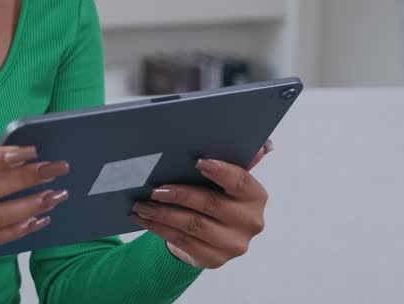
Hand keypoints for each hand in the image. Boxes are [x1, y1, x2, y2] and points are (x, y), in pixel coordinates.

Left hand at [129, 139, 273, 268]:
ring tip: (141, 205)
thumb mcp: (224, 179)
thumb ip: (235, 160)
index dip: (221, 171)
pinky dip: (159, 228)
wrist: (212, 237)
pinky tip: (144, 218)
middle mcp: (250, 222)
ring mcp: (233, 244)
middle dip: (180, 195)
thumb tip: (262, 144)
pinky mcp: (214, 259)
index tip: (197, 161)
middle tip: (154, 189)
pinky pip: (182, 242)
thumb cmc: (216, 196)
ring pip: (193, 226)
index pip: (241, 181)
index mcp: (255, 197)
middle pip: (211, 204)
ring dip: (162, 214)